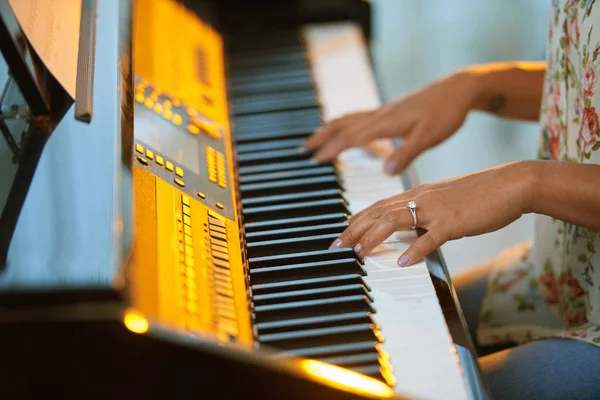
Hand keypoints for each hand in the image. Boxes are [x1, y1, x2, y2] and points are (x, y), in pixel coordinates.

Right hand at [303, 71, 478, 174]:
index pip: (350, 138)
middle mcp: (379, 115)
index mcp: (385, 123)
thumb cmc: (446, 113)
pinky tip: (348, 132)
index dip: (332, 149)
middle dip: (321, 137)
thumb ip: (406, 154)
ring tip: (316, 139)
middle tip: (303, 149)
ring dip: (330, 129)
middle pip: (342, 125)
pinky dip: (345, 125)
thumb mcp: (428, 138)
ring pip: (348, 119)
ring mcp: (383, 111)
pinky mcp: (390, 111)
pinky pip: (359, 118)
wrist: (458, 89)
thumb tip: (385, 173)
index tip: (315, 161)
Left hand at [329, 161, 536, 265]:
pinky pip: (431, 236)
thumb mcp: (445, 202)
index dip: (357, 219)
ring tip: (359, 252)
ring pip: (396, 219)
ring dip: (374, 236)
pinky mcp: (455, 221)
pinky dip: (415, 249)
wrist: (512, 183)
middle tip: (336, 245)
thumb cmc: (481, 194)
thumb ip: (424, 214)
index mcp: (418, 193)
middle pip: (379, 212)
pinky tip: (402, 262)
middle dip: (354, 229)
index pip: (379, 205)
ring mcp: (437, 209)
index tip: (342, 233)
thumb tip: (408, 233)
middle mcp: (422, 198)